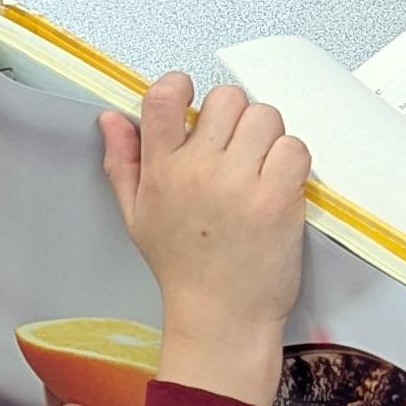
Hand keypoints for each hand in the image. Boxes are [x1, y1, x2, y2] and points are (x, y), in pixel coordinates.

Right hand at [98, 72, 307, 405]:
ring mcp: (239, 183)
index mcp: (160, 170)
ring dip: (268, 137)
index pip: (164, 95)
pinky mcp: (277, 198)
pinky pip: (294, 147)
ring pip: (266, 116)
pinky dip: (292, 161)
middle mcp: (197, 171)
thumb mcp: (137, 216)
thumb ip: (122, 162)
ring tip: (260, 170)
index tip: (195, 106)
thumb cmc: (184, 270)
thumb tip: (112, 118)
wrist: (221, 318)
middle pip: (227, 98)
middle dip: (236, 118)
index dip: (184, 88)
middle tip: (237, 150)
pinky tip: (279, 186)